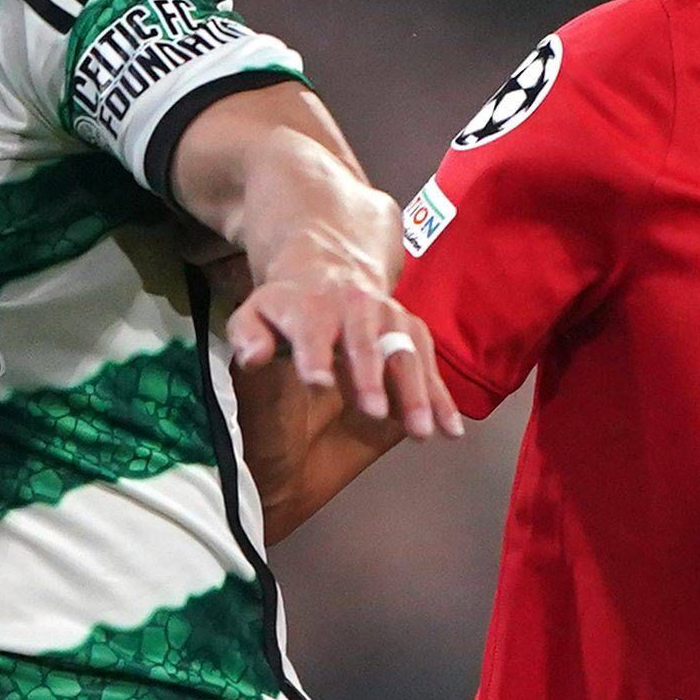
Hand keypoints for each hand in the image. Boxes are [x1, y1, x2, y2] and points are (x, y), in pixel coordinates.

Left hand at [224, 226, 464, 443]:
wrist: (331, 267)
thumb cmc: (289, 306)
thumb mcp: (255, 312)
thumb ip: (248, 335)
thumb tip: (254, 357)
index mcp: (311, 305)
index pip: (312, 330)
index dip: (314, 355)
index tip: (317, 383)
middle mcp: (355, 307)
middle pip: (365, 343)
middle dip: (370, 377)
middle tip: (374, 412)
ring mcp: (390, 318)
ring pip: (405, 354)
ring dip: (414, 393)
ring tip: (421, 431)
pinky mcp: (414, 332)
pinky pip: (430, 365)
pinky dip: (442, 398)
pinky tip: (451, 430)